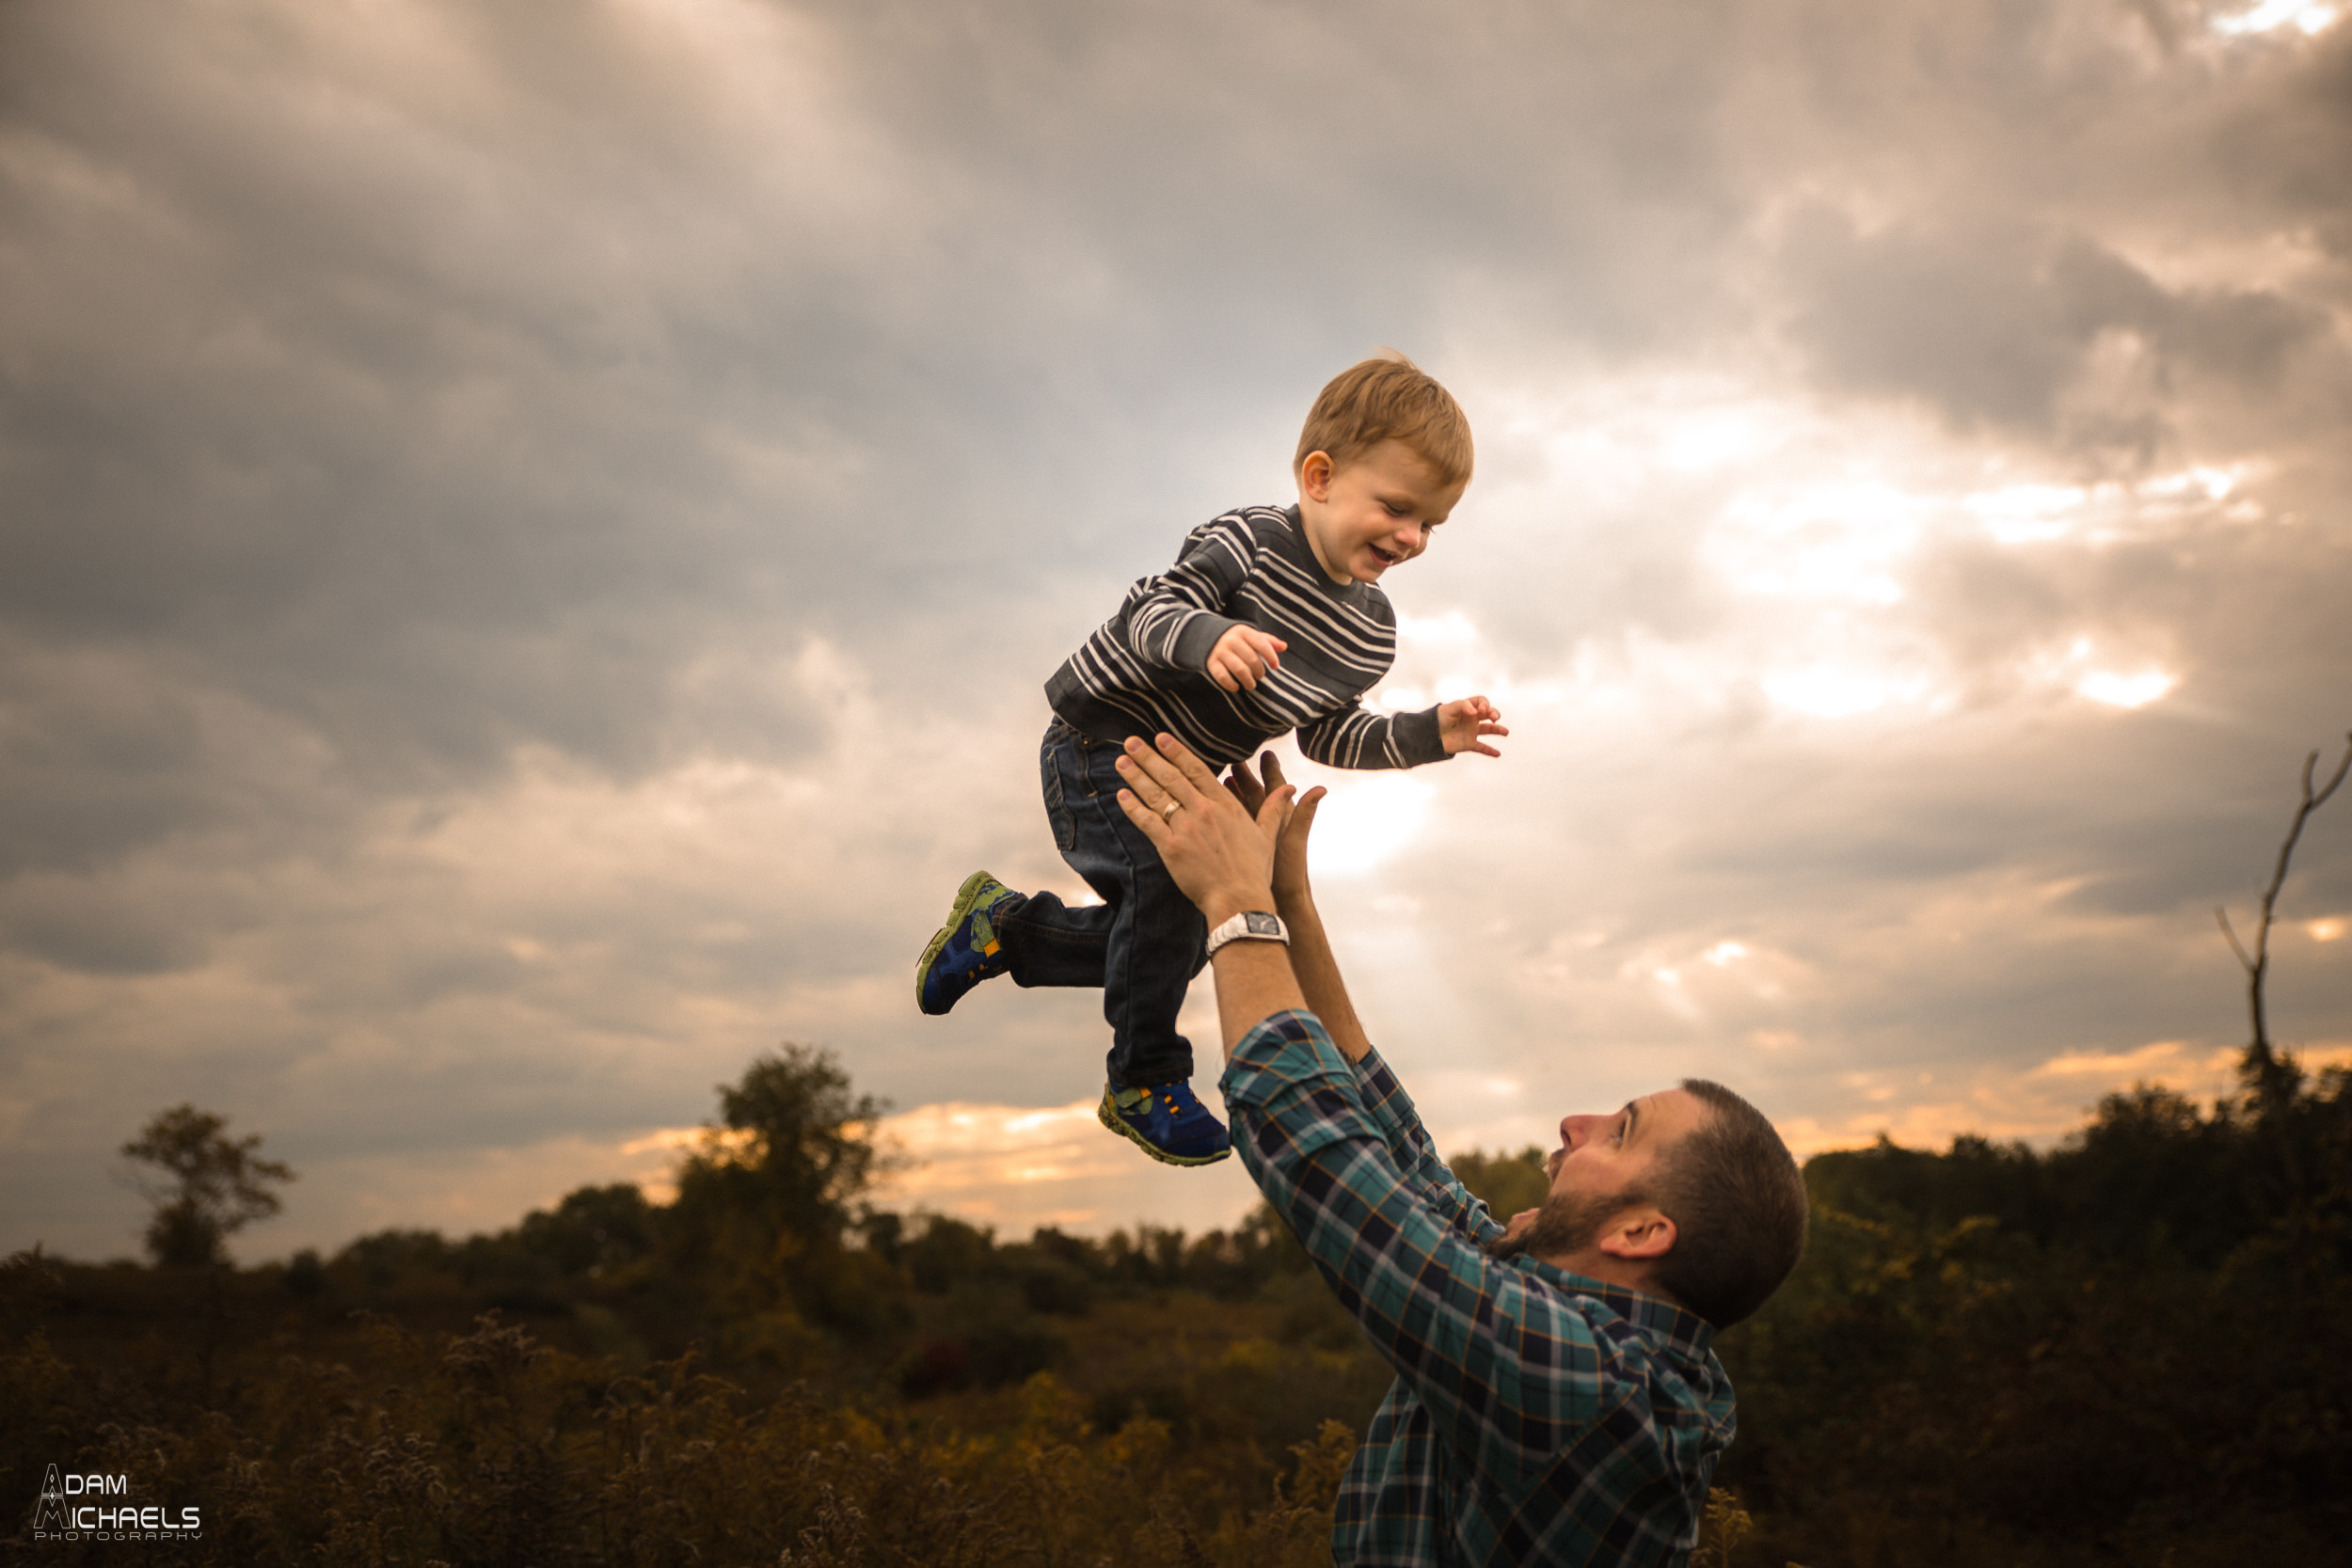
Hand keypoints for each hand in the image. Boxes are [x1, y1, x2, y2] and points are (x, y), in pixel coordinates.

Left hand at [1114, 734, 1291, 924]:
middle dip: (1149, 757)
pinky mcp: (1171, 848)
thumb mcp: (1267, 835)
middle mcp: (1204, 811)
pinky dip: (1133, 807)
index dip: (1177, 752)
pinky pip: (1148, 822)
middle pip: (1172, 777)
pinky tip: (1122, 795)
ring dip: (1137, 777)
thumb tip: (1288, 789)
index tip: (1161, 738)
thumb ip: (1273, 808)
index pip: (1197, 770)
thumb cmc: (1254, 871)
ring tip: (1121, 762)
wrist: (1239, 900)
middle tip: (1131, 742)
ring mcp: (1186, 828)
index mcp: (1225, 805)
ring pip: (1157, 796)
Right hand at [1206, 626, 1287, 692]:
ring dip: (1248, 680)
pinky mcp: (1211, 663)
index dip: (1271, 657)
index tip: (1275, 667)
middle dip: (1259, 671)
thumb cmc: (1235, 639)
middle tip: (1259, 676)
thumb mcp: (1250, 635)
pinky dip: (1231, 684)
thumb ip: (1267, 641)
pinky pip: (1222, 676)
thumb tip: (1284, 646)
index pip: (1262, 644)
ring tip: (1251, 685)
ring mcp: (1220, 651)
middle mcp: (1231, 640)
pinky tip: (1236, 687)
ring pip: (1239, 669)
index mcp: (1243, 631)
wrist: (1204, 635)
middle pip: (1251, 659)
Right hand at [1224, 753, 1326, 901]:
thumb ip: (1304, 813)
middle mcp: (1267, 824)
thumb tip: (1321, 789)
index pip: (1275, 787)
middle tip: (1233, 757)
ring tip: (1219, 775)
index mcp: (1282, 817)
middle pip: (1254, 793)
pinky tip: (1208, 806)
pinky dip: (1220, 813)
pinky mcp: (1239, 846)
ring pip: (1239, 807)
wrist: (1275, 900)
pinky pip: (1228, 824)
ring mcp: (1252, 835)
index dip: (1270, 770)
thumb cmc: (1289, 873)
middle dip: (1245, 776)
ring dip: (1229, 792)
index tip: (1266, 753)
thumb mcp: (1294, 840)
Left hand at [1438, 695, 1507, 757]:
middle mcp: (1471, 719)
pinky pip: (1482, 748)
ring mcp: (1471, 731)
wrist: (1428, 735)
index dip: (1485, 704)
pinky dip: (1490, 751)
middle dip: (1494, 714)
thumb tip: (1476, 712)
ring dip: (1498, 730)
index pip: (1481, 702)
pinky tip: (1498, 754)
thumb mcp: (1449, 709)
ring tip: (1506, 732)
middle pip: (1488, 714)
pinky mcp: (1468, 744)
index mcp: (1467, 708)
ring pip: (1488, 730)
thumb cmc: (1437, 719)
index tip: (1481, 710)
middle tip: (1495, 718)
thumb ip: (1463, 706)